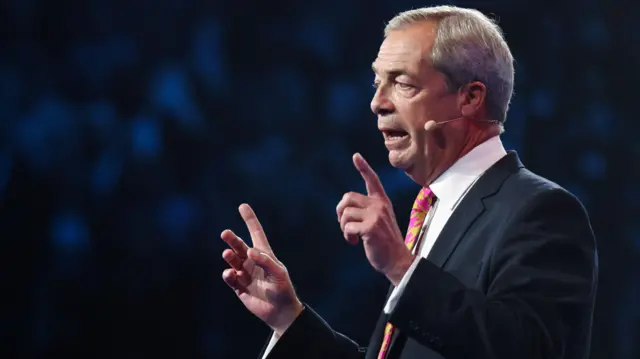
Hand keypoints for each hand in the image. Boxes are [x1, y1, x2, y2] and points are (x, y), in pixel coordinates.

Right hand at [221, 204, 302, 335]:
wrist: (280, 312)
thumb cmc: (283, 289)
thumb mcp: (278, 273)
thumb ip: (266, 261)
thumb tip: (250, 251)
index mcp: (264, 255)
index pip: (256, 233)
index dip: (250, 220)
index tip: (243, 206)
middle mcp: (252, 262)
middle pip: (239, 246)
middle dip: (232, 239)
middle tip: (225, 234)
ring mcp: (245, 274)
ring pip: (233, 261)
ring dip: (229, 256)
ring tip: (227, 254)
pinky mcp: (239, 287)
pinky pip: (230, 278)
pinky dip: (228, 275)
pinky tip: (230, 274)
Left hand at [336, 153, 414, 284]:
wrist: (398, 260)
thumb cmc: (385, 243)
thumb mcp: (380, 221)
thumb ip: (368, 211)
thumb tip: (346, 208)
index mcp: (382, 202)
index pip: (372, 180)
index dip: (364, 167)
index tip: (356, 156)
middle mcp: (379, 206)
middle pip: (347, 198)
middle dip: (340, 212)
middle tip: (344, 225)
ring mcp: (376, 216)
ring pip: (345, 213)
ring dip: (343, 227)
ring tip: (351, 236)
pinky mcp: (370, 228)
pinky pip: (347, 226)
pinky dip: (347, 236)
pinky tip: (354, 242)